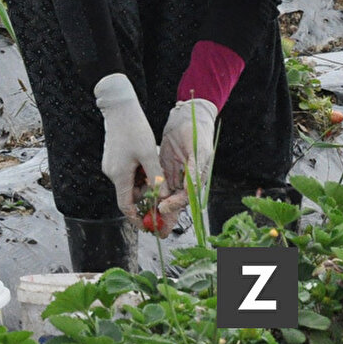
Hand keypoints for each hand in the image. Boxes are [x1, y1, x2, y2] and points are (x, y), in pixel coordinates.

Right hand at [94, 73, 162, 224]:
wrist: (120, 108)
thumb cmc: (135, 129)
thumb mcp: (148, 154)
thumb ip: (156, 177)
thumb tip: (163, 197)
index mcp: (119, 175)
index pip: (125, 205)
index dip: (136, 217)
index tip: (147, 224)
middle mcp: (112, 173)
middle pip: (129, 193)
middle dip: (144, 196)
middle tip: (160, 194)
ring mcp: (112, 165)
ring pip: (130, 182)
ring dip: (143, 181)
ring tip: (156, 171)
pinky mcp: (114, 158)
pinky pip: (128, 172)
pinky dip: (139, 172)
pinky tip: (147, 161)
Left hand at [157, 98, 217, 221]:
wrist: (188, 114)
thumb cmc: (197, 131)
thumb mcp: (198, 149)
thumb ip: (194, 170)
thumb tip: (190, 190)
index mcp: (196, 177)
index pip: (185, 197)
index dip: (174, 205)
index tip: (162, 207)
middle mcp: (186, 179)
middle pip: (176, 202)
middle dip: (166, 216)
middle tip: (156, 229)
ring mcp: (176, 173)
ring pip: (166, 195)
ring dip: (158, 208)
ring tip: (147, 221)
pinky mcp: (166, 167)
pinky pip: (159, 183)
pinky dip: (152, 192)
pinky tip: (143, 199)